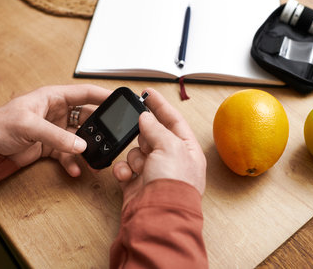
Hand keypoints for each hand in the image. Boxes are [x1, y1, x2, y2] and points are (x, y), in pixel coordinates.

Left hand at [0, 85, 110, 176]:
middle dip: (99, 129)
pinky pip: (68, 153)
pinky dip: (73, 162)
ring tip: (96, 159)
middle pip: (87, 117)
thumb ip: (56, 136)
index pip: (85, 93)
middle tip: (111, 137)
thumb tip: (81, 146)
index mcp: (54, 97)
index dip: (104, 96)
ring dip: (88, 149)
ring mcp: (56, 129)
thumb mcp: (29, 126)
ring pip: (80, 138)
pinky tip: (75, 170)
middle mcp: (58, 112)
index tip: (120, 102)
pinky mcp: (51, 146)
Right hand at [112, 88, 205, 208]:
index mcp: (187, 150)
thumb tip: (146, 118)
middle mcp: (172, 160)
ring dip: (135, 156)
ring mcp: (154, 172)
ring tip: (141, 167)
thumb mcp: (169, 147)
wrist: (157, 218)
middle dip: (144, 136)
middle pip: (152, 135)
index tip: (148, 93)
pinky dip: (125, 170)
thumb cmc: (173, 186)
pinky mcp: (138, 183)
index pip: (174, 121)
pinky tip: (129, 176)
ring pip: (137, 151)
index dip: (161, 106)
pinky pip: (127, 167)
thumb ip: (156, 129)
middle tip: (145, 141)